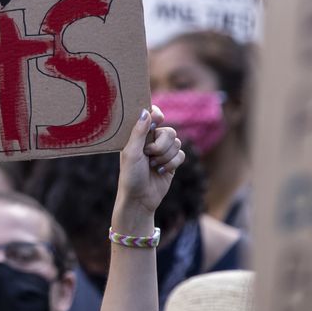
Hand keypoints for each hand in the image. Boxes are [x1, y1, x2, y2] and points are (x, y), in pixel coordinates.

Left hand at [115, 106, 184, 222]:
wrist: (139, 199)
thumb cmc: (130, 176)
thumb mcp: (131, 153)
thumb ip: (139, 132)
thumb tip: (146, 111)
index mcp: (139, 135)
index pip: (152, 116)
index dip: (157, 115)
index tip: (158, 120)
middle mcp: (151, 141)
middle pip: (169, 131)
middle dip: (161, 145)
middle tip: (148, 154)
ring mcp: (163, 151)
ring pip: (177, 143)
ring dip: (165, 157)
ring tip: (152, 166)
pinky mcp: (172, 162)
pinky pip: (181, 155)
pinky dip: (171, 164)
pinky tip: (160, 172)